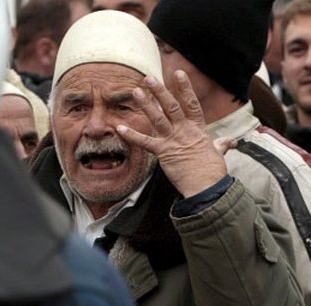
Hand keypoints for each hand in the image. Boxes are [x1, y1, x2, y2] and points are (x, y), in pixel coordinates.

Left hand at [116, 70, 228, 197]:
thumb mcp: (218, 153)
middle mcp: (184, 131)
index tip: (178, 73)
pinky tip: (120, 128)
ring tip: (135, 91)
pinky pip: (145, 142)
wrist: (207, 186)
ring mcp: (173, 140)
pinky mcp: (163, 153)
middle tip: (148, 78)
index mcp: (198, 129)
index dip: (185, 87)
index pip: (191, 103)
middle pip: (171, 106)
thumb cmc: (213, 171)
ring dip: (146, 104)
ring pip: (157, 118)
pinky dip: (131, 135)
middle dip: (159, 91)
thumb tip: (230, 142)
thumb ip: (221, 144)